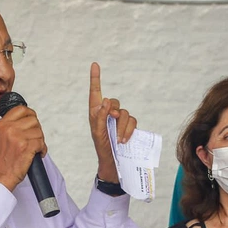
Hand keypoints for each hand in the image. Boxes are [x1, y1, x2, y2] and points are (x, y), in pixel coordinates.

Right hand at [0, 104, 45, 191]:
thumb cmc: (2, 161)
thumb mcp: (1, 137)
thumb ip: (12, 126)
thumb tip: (29, 119)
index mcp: (2, 124)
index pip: (21, 109)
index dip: (30, 115)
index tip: (31, 124)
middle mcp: (9, 128)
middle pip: (33, 119)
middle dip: (36, 130)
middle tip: (33, 140)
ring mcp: (17, 137)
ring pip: (39, 132)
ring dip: (40, 141)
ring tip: (34, 149)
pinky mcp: (25, 147)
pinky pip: (41, 143)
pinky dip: (42, 150)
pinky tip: (36, 154)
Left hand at [88, 62, 136, 182]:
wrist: (113, 162)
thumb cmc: (101, 147)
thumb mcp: (97, 133)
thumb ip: (99, 117)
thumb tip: (106, 101)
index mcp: (96, 112)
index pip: (96, 92)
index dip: (95, 78)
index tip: (95, 64)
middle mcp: (108, 113)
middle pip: (114, 102)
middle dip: (114, 111)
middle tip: (112, 120)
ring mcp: (120, 120)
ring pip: (125, 113)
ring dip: (121, 126)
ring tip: (117, 139)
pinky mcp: (130, 126)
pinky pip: (132, 122)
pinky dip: (128, 130)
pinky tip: (123, 140)